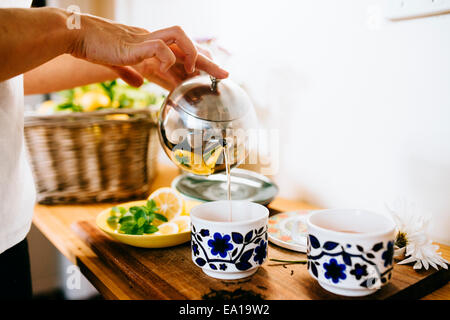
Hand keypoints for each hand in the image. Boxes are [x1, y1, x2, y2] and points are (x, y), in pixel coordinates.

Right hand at [70, 14, 226, 86]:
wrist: (75, 35)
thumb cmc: (94, 47)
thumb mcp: (116, 63)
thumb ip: (129, 72)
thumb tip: (137, 84)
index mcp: (150, 46)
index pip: (180, 54)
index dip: (196, 65)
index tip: (209, 78)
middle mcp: (152, 41)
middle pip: (187, 46)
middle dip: (208, 61)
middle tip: (225, 75)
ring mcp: (145, 40)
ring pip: (179, 37)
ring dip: (191, 54)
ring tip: (194, 72)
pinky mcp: (135, 44)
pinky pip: (159, 47)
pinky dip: (167, 59)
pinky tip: (166, 70)